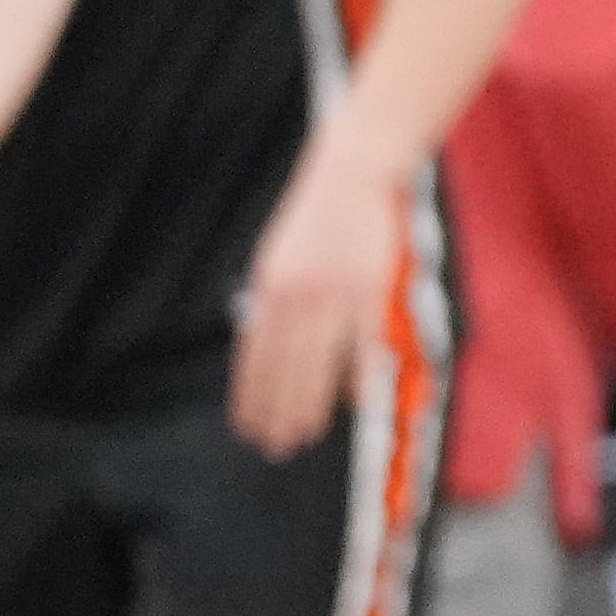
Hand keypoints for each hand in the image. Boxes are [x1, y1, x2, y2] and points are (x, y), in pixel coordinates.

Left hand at [225, 141, 415, 453]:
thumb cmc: (318, 213)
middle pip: (282, 367)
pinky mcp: (369, 290)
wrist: (353, 170)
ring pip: (316, 364)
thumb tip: (262, 332)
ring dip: (308, 404)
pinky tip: (350, 404)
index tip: (246, 424)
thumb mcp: (279, 252)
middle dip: (276, 410)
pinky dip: (354, 376)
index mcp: (269, 285)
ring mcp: (333, 294)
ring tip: (304, 435)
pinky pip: (360, 345)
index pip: (253, 354)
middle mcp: (295, 294)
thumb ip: (273, 295)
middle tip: (273, 445)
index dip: (249, 393)